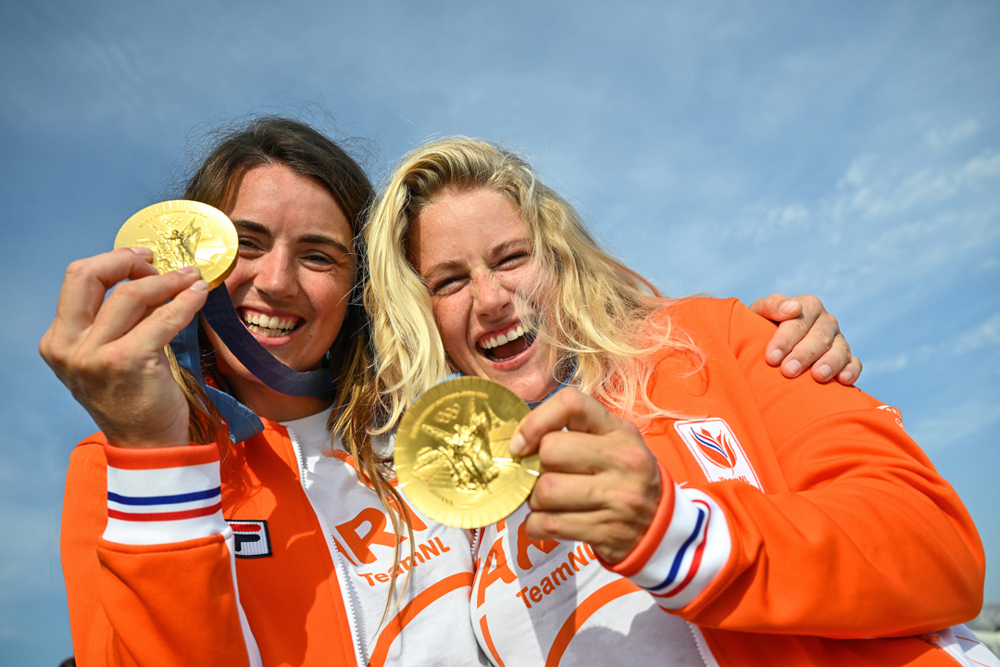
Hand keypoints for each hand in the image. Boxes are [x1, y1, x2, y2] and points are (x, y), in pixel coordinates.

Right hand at [39, 247, 208, 447]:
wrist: (147, 445)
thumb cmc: (135, 397)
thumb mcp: (109, 355)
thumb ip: (115, 320)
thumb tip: (147, 276)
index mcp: (58, 341)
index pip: (76, 280)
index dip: (112, 262)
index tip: (143, 261)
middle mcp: (68, 347)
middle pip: (87, 276)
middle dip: (126, 260)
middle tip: (158, 262)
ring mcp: (94, 355)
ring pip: (130, 294)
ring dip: (167, 280)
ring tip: (191, 278)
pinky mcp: (127, 362)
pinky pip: (162, 318)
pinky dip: (185, 301)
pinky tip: (199, 295)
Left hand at [509, 387, 663, 563]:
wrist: (661, 527)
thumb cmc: (623, 477)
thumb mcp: (612, 442)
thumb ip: (573, 433)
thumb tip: (518, 442)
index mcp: (620, 431)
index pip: (571, 405)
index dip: (535, 421)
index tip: (522, 444)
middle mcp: (622, 460)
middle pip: (550, 451)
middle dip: (535, 467)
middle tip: (544, 476)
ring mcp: (617, 498)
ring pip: (545, 491)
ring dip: (535, 499)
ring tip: (550, 501)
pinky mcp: (605, 532)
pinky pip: (547, 525)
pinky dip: (536, 525)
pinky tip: (550, 522)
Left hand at [748, 293, 861, 384]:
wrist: (770, 347)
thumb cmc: (761, 329)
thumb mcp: (758, 314)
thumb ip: (771, 306)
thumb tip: (793, 307)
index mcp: (808, 306)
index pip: (799, 321)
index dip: (785, 340)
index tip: (771, 358)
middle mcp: (826, 321)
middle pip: (819, 337)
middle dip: (803, 355)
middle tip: (788, 371)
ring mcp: (839, 340)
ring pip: (839, 349)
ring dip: (830, 363)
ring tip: (818, 377)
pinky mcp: (847, 358)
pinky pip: (854, 363)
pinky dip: (851, 370)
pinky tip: (843, 380)